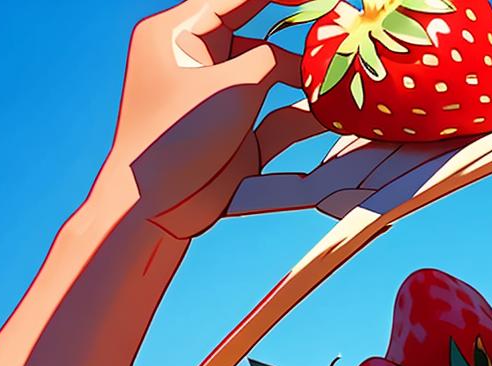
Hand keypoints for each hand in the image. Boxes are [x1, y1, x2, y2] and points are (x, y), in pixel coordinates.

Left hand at [104, 0, 323, 238]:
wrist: (153, 206)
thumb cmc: (179, 135)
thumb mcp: (231, 86)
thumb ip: (270, 62)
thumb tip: (302, 58)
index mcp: (176, 34)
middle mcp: (196, 63)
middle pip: (256, 37)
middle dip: (297, 38)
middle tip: (336, 33)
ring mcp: (217, 101)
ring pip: (270, 78)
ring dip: (303, 80)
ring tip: (338, 79)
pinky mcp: (236, 136)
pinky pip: (275, 116)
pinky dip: (301, 115)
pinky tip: (332, 114)